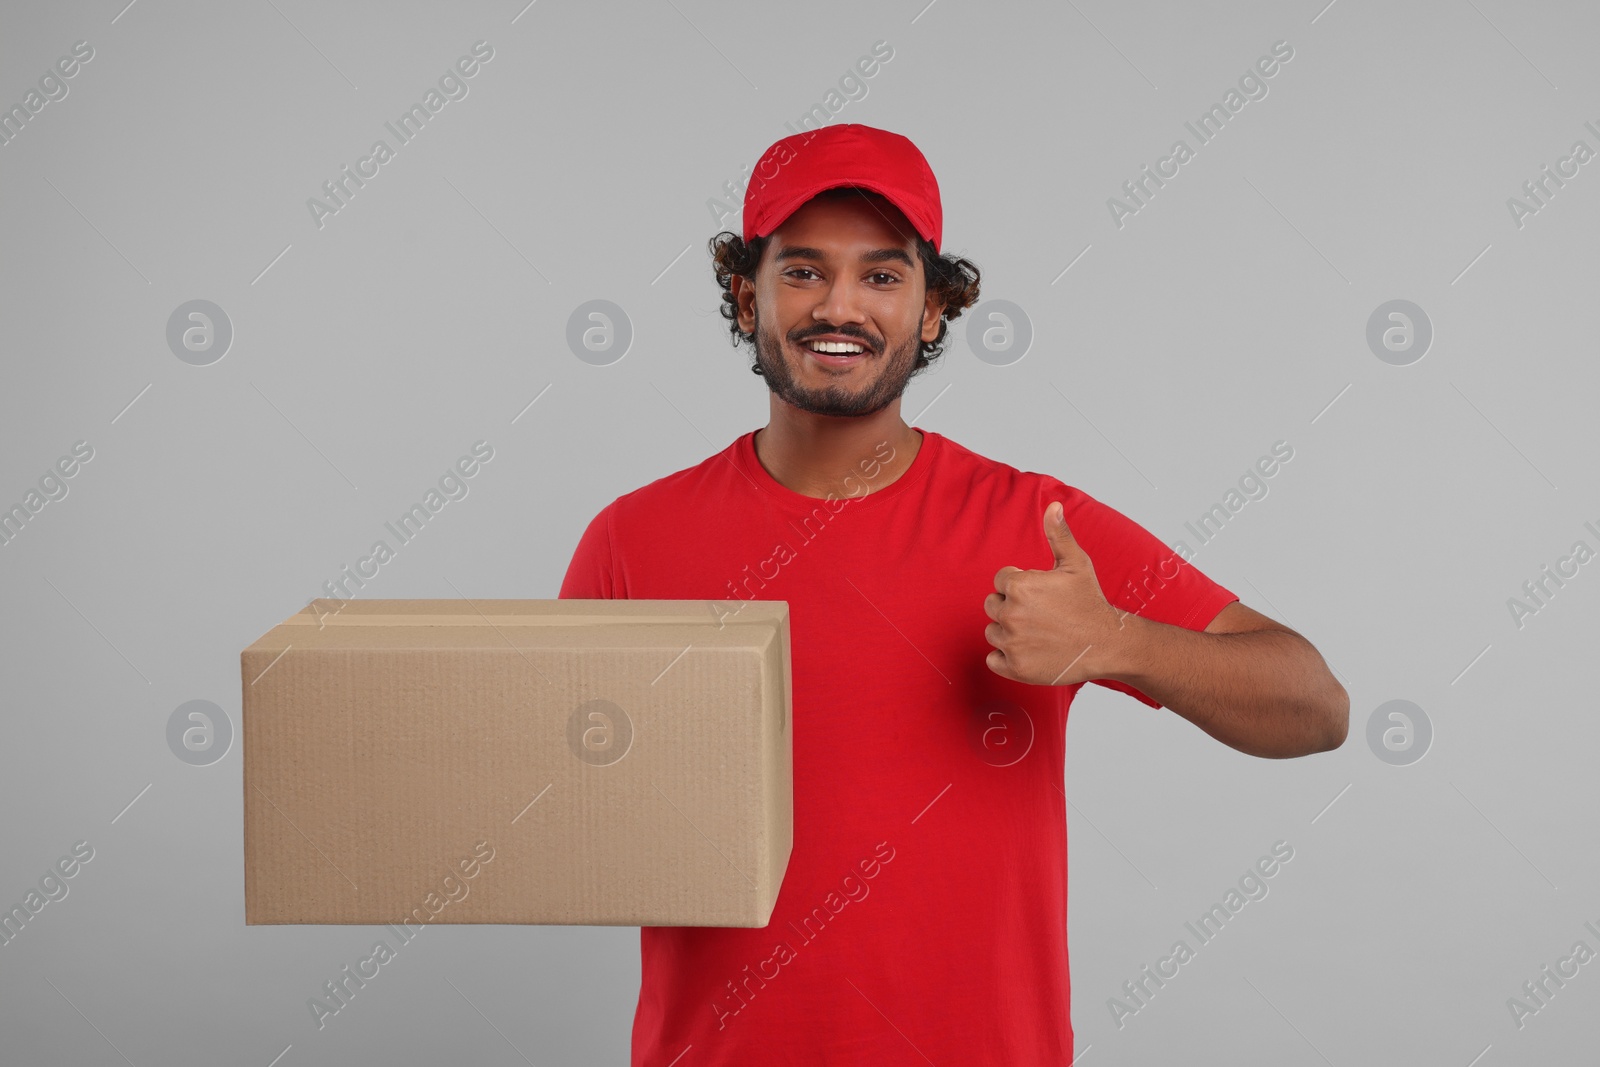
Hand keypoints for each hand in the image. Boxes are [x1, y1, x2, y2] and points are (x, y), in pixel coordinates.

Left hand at [984, 501, 1129, 685]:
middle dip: (1012, 607)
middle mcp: (1010, 613)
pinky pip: (993, 659)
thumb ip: (1058, 534)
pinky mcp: (1015, 668)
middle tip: (1041, 615)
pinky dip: (1007, 658)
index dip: (1020, 585)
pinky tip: (1030, 650)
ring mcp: (1012, 643)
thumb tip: (1052, 504)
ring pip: (993, 632)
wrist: (1108, 643)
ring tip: (1039, 632)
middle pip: (992, 605)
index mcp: (1019, 585)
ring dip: (1009, 632)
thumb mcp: (1076, 564)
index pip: (1000, 581)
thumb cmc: (1090, 602)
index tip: (1042, 595)